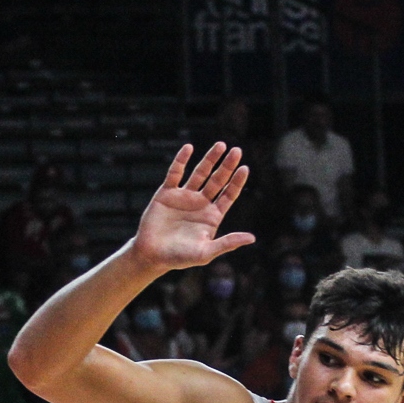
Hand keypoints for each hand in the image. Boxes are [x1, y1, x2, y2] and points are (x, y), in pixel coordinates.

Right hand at [128, 144, 252, 272]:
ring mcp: (184, 196)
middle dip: (227, 166)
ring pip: (200, 173)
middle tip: (237, 151)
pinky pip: (175, 173)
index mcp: (212, 216)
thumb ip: (227, 243)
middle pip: (217, 180)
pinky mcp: (167, 193)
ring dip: (210, 159)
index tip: (245, 168)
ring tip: (221, 145)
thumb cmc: (179, 258)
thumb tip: (252, 238)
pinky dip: (181, 160)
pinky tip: (189, 148)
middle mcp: (200, 203)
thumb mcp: (206, 252)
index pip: (228, 194)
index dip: (237, 182)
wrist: (151, 255)